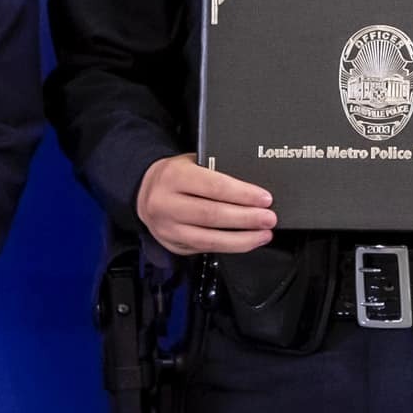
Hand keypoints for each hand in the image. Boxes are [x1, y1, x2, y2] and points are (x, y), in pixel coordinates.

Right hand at [137, 154, 275, 255]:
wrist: (143, 191)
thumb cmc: (175, 175)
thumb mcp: (192, 162)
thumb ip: (217, 171)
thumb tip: (253, 187)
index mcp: (173, 176)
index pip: (214, 187)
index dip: (243, 194)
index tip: (265, 198)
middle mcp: (166, 204)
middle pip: (212, 215)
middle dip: (246, 219)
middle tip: (269, 218)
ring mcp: (168, 228)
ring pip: (209, 239)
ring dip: (242, 239)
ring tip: (263, 234)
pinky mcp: (172, 245)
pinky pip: (205, 249)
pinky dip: (230, 247)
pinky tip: (246, 242)